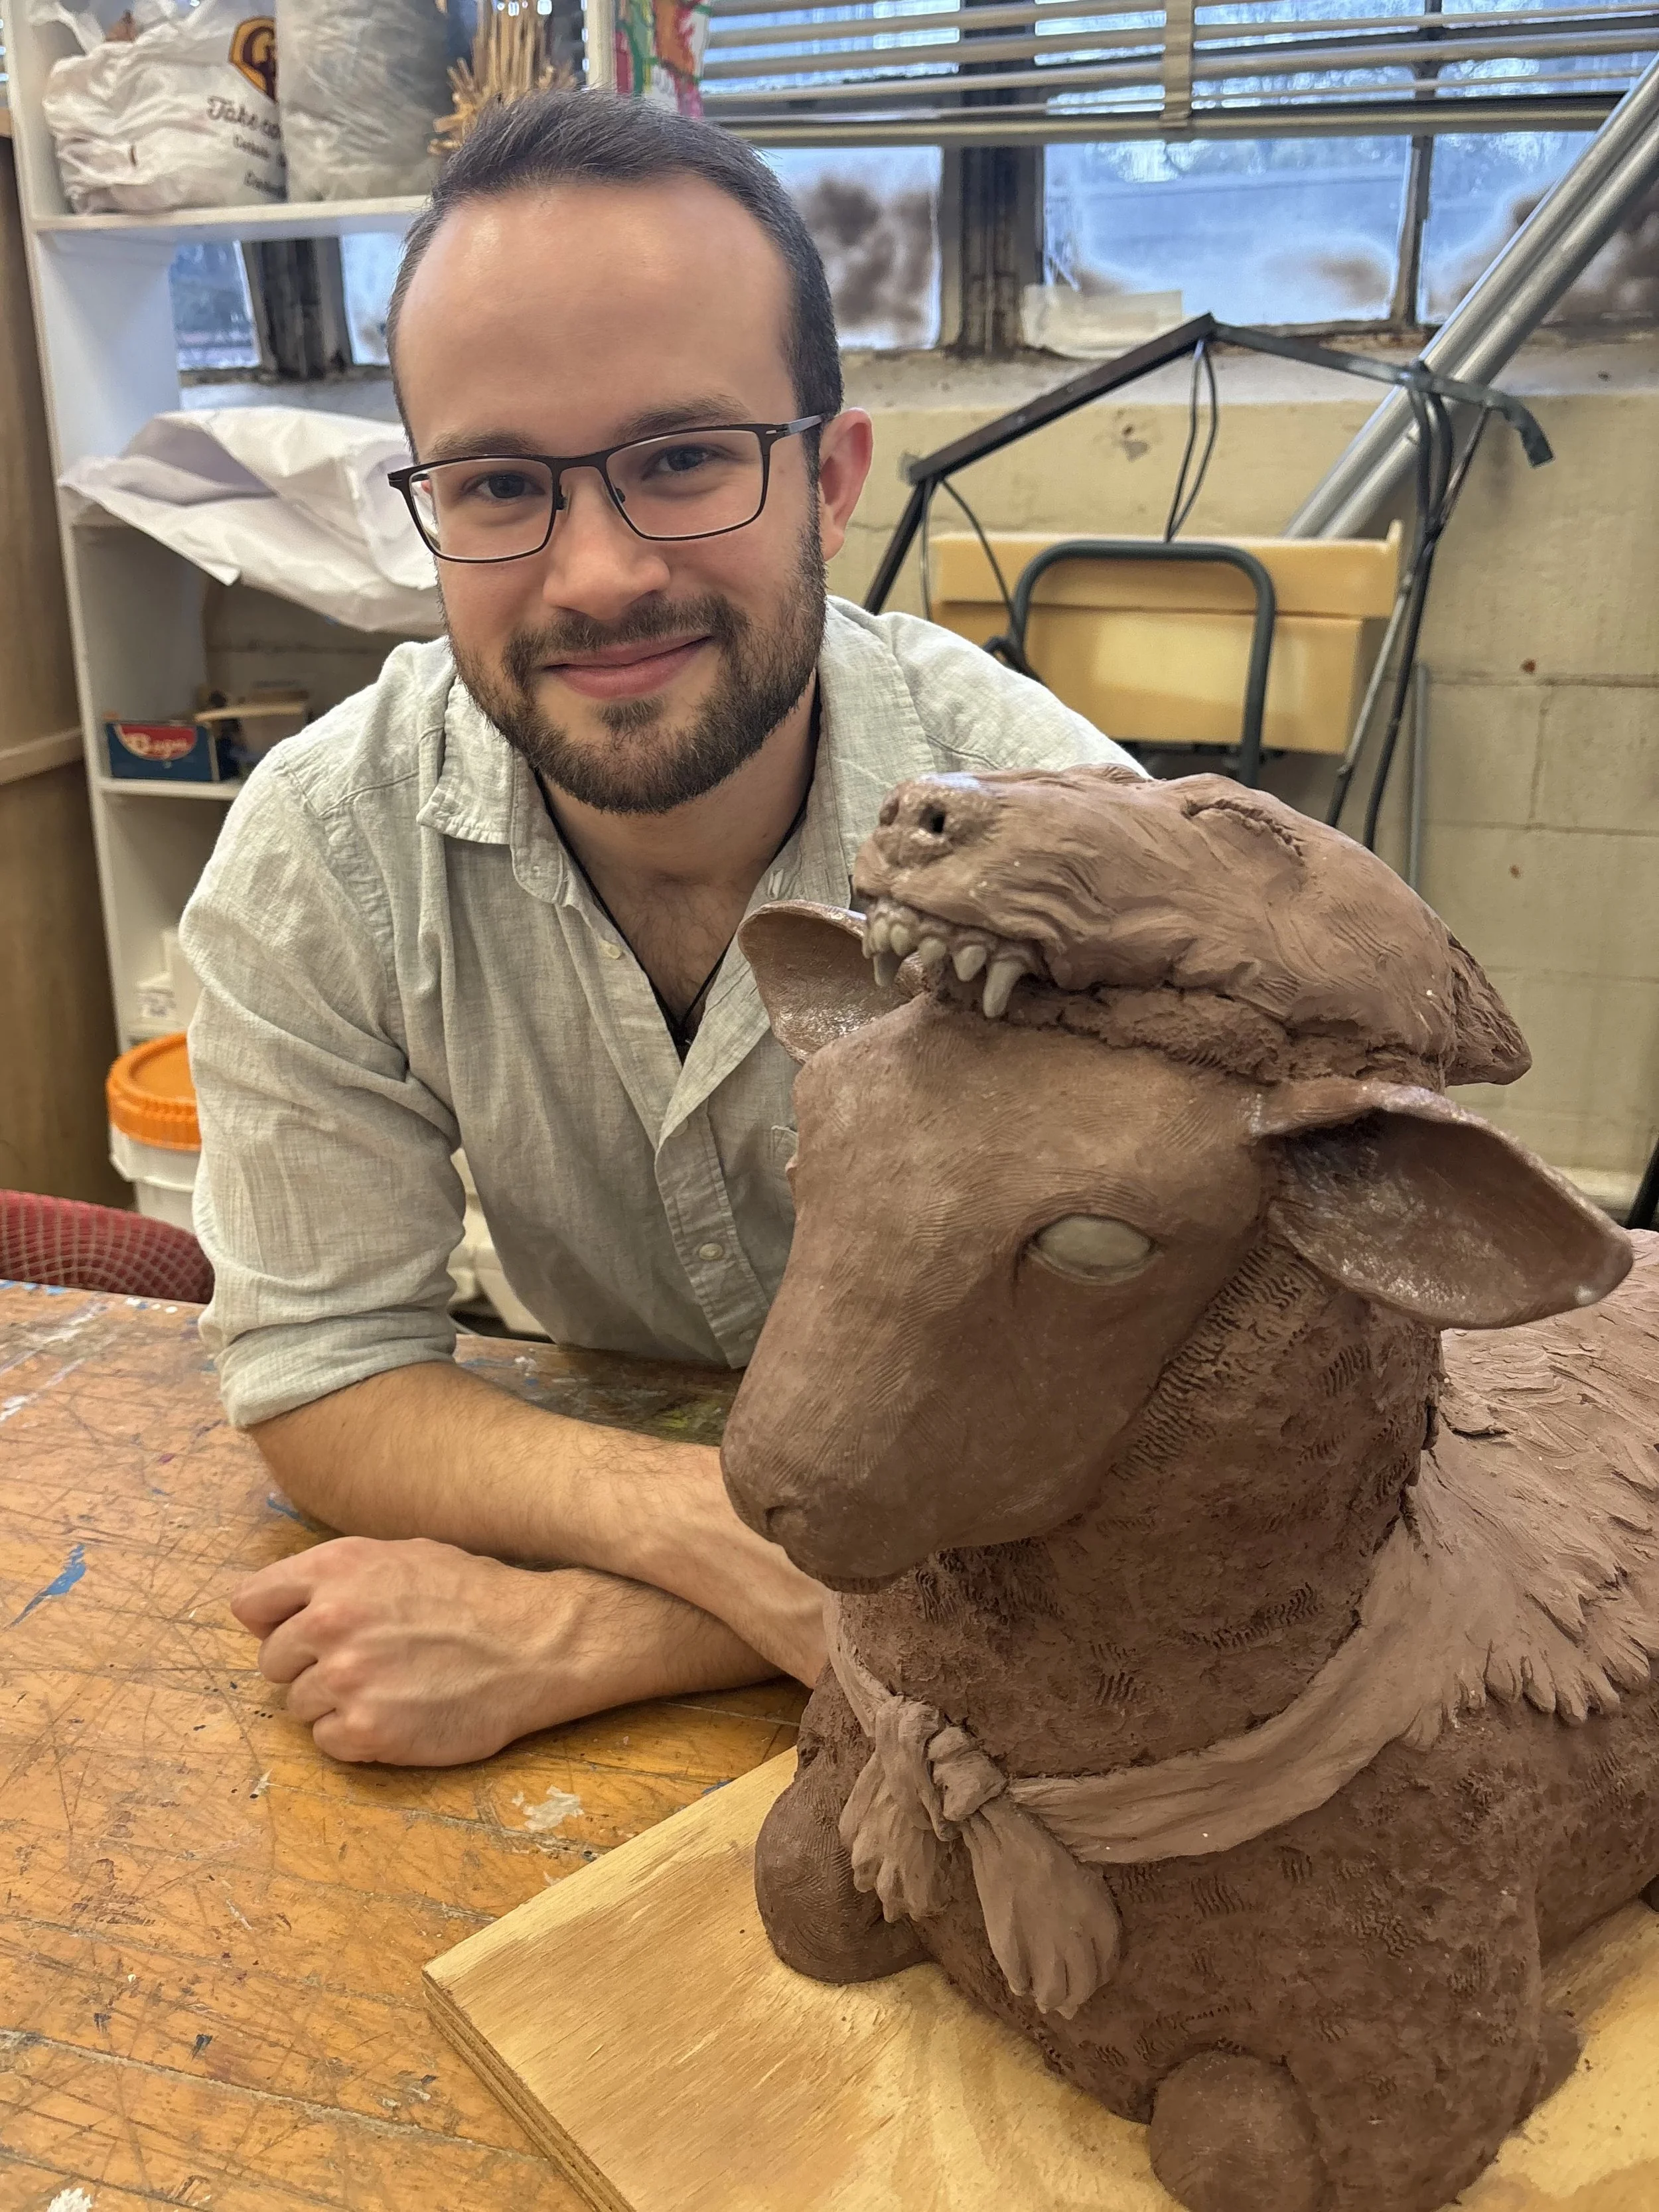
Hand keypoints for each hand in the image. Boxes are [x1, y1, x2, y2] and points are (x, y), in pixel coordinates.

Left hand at [230, 1536, 783, 1766]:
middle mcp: (329, 1621)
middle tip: (362, 1661)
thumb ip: (332, 1576)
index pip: (249, 1604)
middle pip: (271, 1661)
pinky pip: (326, 1742)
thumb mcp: (401, 1555)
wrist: (535, 1642)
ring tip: (389, 1686)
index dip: (273, 1620)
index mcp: (334, 1570)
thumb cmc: (472, 1595)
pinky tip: (396, 1712)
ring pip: (298, 1705)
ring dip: (333, 1701)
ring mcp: (345, 1679)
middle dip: (308, 1664)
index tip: (298, 1631)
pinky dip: (354, 1734)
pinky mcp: (366, 1731)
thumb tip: (274, 1604)